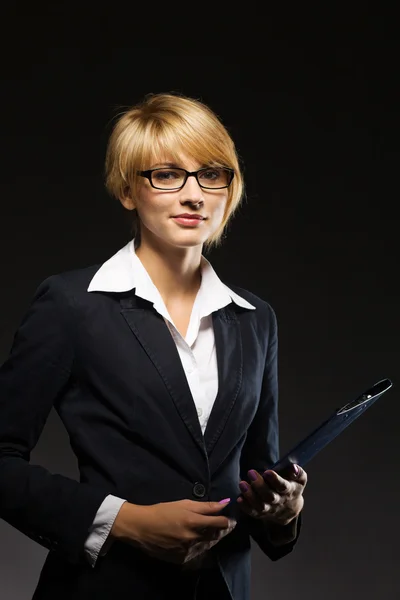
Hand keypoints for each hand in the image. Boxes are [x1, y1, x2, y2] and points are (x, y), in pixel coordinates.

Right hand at [110, 499, 236, 564]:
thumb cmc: (163, 511)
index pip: (221, 523)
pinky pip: (197, 553)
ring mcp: (187, 551)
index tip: (231, 519)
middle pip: (216, 536)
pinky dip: (200, 546)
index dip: (228, 521)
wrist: (141, 527)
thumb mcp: (184, 503)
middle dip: (221, 530)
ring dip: (211, 538)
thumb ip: (206, 506)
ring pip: (208, 545)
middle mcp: (192, 538)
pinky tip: (195, 540)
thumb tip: (225, 502)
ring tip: (206, 531)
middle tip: (220, 524)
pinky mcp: (182, 559)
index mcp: (194, 522)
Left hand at [237, 464, 306, 525]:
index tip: (267, 472)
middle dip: (260, 485)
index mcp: (290, 491)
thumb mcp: (300, 479)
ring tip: (242, 484)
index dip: (275, 480)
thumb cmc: (292, 485)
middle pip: (270, 496)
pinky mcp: (261, 514)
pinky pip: (253, 512)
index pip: (283, 487)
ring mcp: (270, 509)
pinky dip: (246, 507)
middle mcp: (280, 501)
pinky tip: (239, 498)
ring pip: (260, 506)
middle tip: (251, 473)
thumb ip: (298, 472)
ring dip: (250, 496)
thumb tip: (293, 467)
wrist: (290, 507)